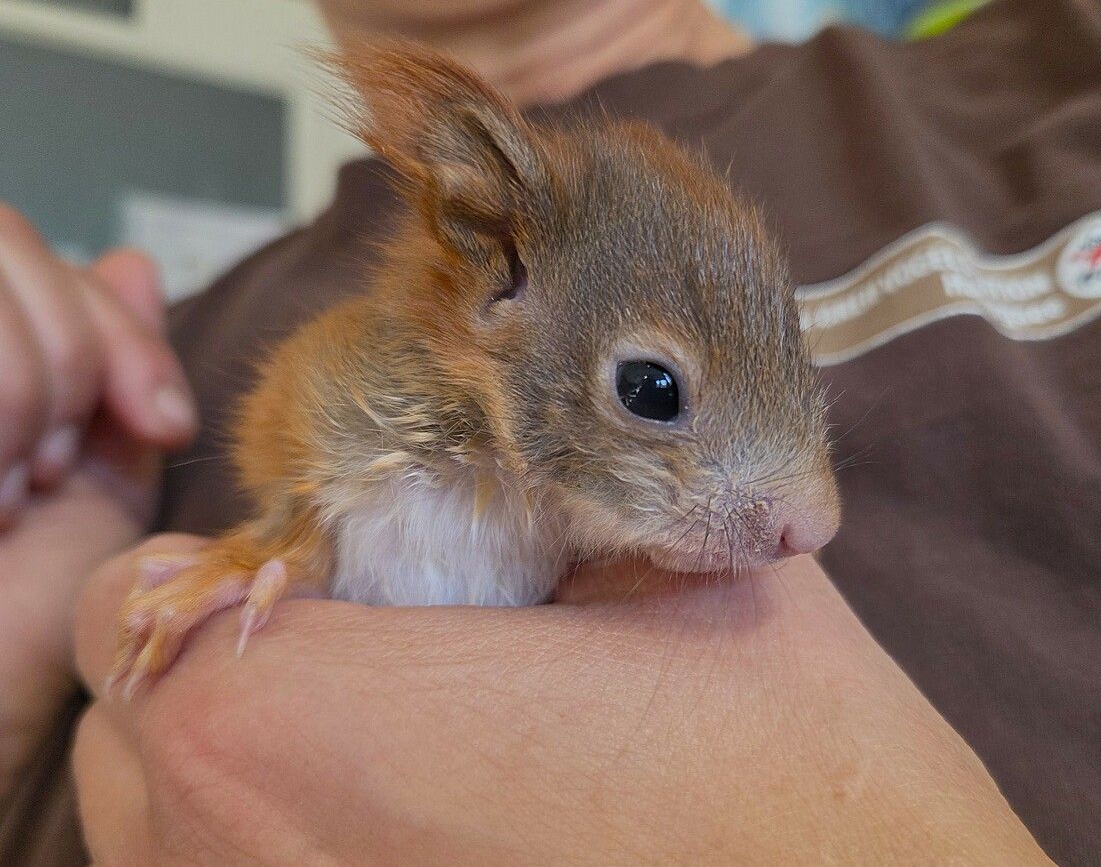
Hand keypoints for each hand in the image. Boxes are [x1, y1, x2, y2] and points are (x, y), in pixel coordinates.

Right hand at [0, 205, 195, 798]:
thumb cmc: (20, 612)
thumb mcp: (101, 478)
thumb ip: (115, 370)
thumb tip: (132, 261)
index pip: (26, 243)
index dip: (114, 329)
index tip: (159, 426)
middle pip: (2, 239)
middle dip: (64, 362)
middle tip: (50, 470)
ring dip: (18, 400)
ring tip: (9, 493)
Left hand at [74, 537, 1048, 864]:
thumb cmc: (782, 754)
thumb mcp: (663, 556)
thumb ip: (529, 489)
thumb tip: (463, 457)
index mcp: (313, 725)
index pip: (136, 616)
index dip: (223, 574)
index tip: (313, 570)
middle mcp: (257, 865)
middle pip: (140, 732)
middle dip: (232, 671)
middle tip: (365, 644)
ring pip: (176, 832)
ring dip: (256, 763)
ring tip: (398, 733)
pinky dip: (302, 839)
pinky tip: (427, 816)